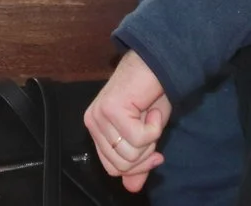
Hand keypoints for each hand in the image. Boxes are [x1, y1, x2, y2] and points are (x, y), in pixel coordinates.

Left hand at [84, 50, 169, 191]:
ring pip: (130, 154)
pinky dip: (154, 127)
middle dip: (146, 153)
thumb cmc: (152, 95)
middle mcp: (93, 123)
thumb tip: (132, 188)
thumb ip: (138, 161)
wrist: (157, 64)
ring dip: (151, 138)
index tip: (156, 155)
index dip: (137, 167)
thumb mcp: (147, 135)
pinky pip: (138, 138)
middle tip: (152, 127)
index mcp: (97, 130)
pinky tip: (152, 109)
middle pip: (121, 165)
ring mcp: (100, 116)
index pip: (112, 169)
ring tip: (151, 115)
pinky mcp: (111, 109)